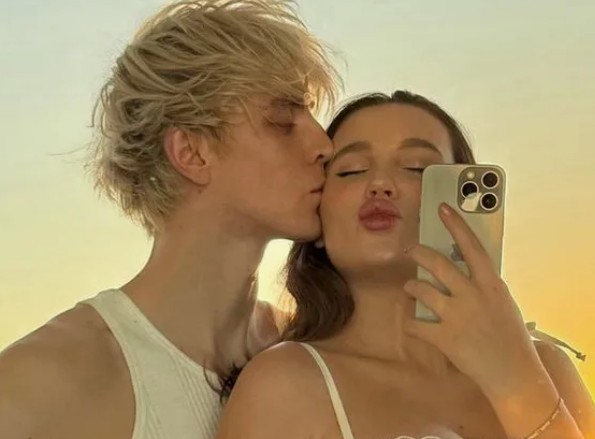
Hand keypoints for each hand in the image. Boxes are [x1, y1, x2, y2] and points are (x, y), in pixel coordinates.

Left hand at [402, 202, 542, 394]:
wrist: (513, 372)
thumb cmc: (510, 336)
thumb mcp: (503, 302)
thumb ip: (484, 285)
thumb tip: (466, 270)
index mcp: (490, 284)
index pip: (471, 246)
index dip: (456, 225)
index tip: (443, 208)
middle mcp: (472, 295)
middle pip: (438, 264)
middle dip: (419, 253)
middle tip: (410, 250)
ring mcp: (456, 315)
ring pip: (421, 290)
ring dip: (411, 287)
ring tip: (410, 288)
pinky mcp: (444, 336)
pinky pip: (416, 324)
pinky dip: (411, 323)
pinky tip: (412, 324)